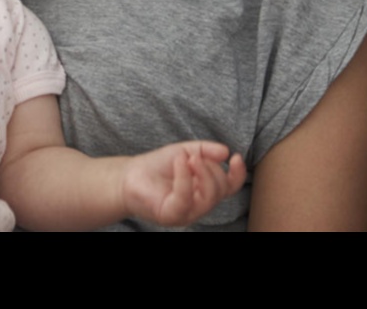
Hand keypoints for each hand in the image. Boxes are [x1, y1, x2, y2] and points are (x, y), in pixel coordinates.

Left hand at [123, 141, 246, 227]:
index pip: (229, 187)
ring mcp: (186, 213)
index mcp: (204, 191)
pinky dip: (185, 177)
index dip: (238, 174)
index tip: (235, 157)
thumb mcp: (184, 151)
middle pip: (220, 190)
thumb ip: (205, 150)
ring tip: (187, 158)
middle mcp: (199, 205)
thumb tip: (226, 152)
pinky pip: (186, 198)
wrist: (129, 175)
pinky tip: (180, 162)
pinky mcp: (171, 216)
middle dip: (211, 168)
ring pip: (209, 197)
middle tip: (194, 156)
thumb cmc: (158, 166)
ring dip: (202, 172)